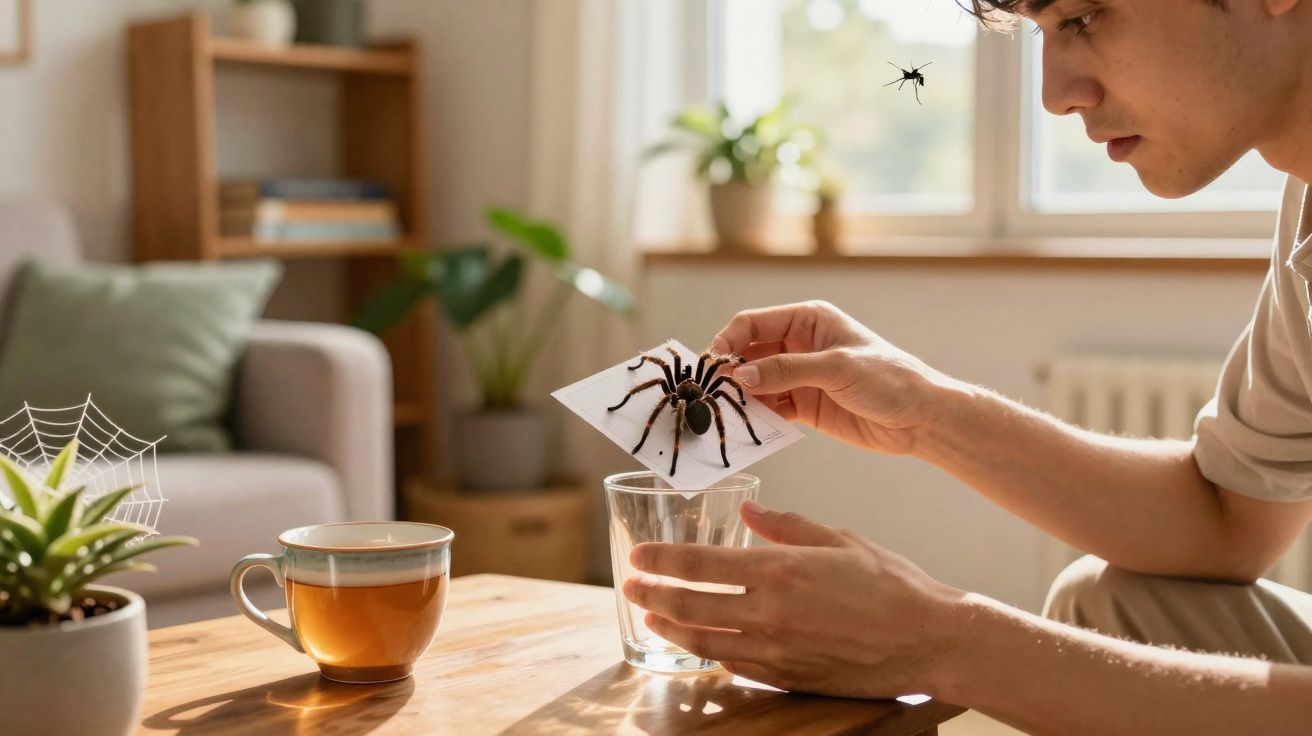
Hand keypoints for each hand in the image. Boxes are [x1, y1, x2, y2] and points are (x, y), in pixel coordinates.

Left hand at [623, 501, 960, 698]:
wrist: (930, 640)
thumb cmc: (892, 583)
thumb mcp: (840, 539)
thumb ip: (788, 526)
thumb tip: (749, 513)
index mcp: (780, 569)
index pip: (699, 564)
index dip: (661, 561)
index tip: (638, 557)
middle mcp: (770, 612)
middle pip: (689, 606)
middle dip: (651, 596)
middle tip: (630, 586)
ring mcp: (777, 651)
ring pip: (704, 642)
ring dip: (670, 629)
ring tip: (652, 618)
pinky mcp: (788, 678)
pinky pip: (735, 666)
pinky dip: (710, 654)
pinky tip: (700, 644)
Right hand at [710, 300, 944, 454]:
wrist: (920, 417)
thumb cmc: (888, 378)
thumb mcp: (836, 367)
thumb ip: (786, 371)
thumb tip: (741, 377)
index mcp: (807, 321)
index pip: (753, 323)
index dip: (729, 341)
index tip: (712, 364)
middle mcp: (799, 345)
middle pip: (749, 354)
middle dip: (730, 372)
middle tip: (711, 393)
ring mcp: (800, 377)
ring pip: (756, 384)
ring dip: (741, 397)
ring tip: (724, 413)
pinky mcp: (804, 406)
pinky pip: (771, 409)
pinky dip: (757, 417)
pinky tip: (747, 427)